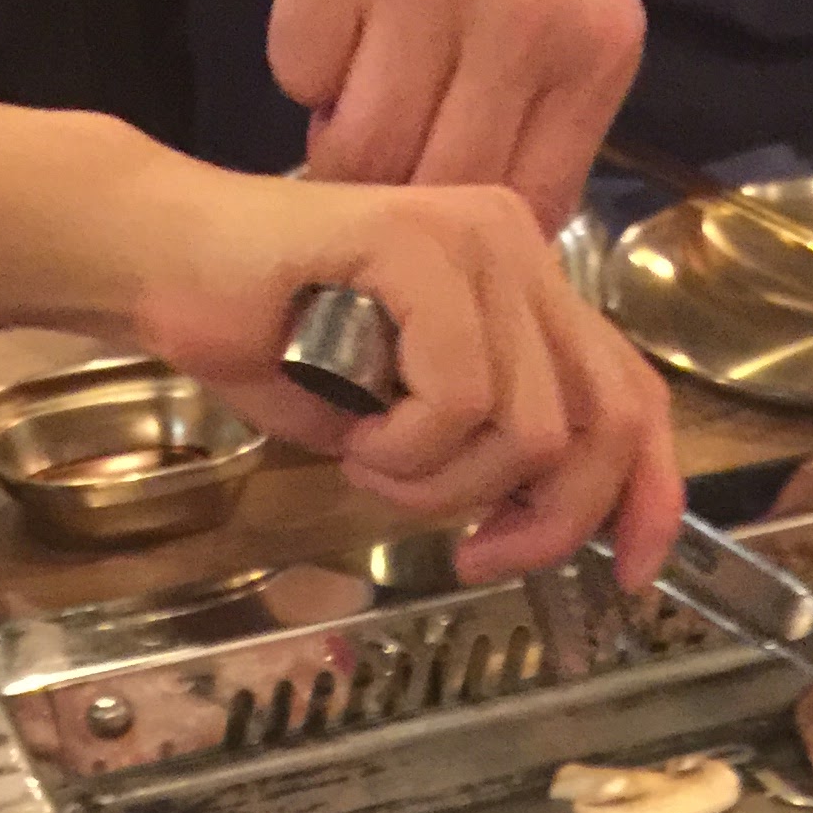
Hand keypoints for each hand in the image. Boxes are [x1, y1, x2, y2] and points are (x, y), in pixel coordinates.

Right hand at [130, 170, 680, 588]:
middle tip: (476, 557)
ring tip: (372, 460)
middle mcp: (519, 250)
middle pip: (604, 423)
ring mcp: (476, 238)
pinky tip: (350, 428)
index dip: (649, 494)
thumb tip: (553, 524)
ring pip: (528, 429)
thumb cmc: (274, 345)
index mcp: (529, 288)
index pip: (633, 395)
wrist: (163, 267)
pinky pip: (458, 398)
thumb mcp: (410, 424)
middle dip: (548, 522)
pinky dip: (403, 447)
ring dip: (441, 486)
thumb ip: (490, 453)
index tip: (632, 574)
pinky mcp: (420, 243)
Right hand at [269, 0, 644, 235]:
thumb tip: (501, 261)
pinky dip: (301, 63)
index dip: (467, 234)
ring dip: (338, 136)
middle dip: (391, 194)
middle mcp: (529, 11)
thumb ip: (550, 122)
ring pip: (360, 147)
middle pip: (434, 189)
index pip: (527, 206)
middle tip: (375, 154)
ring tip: (355, 86)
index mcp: (597, 44)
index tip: (432, 220)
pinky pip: (298, 72)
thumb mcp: (569, 4)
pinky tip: (332, 14)